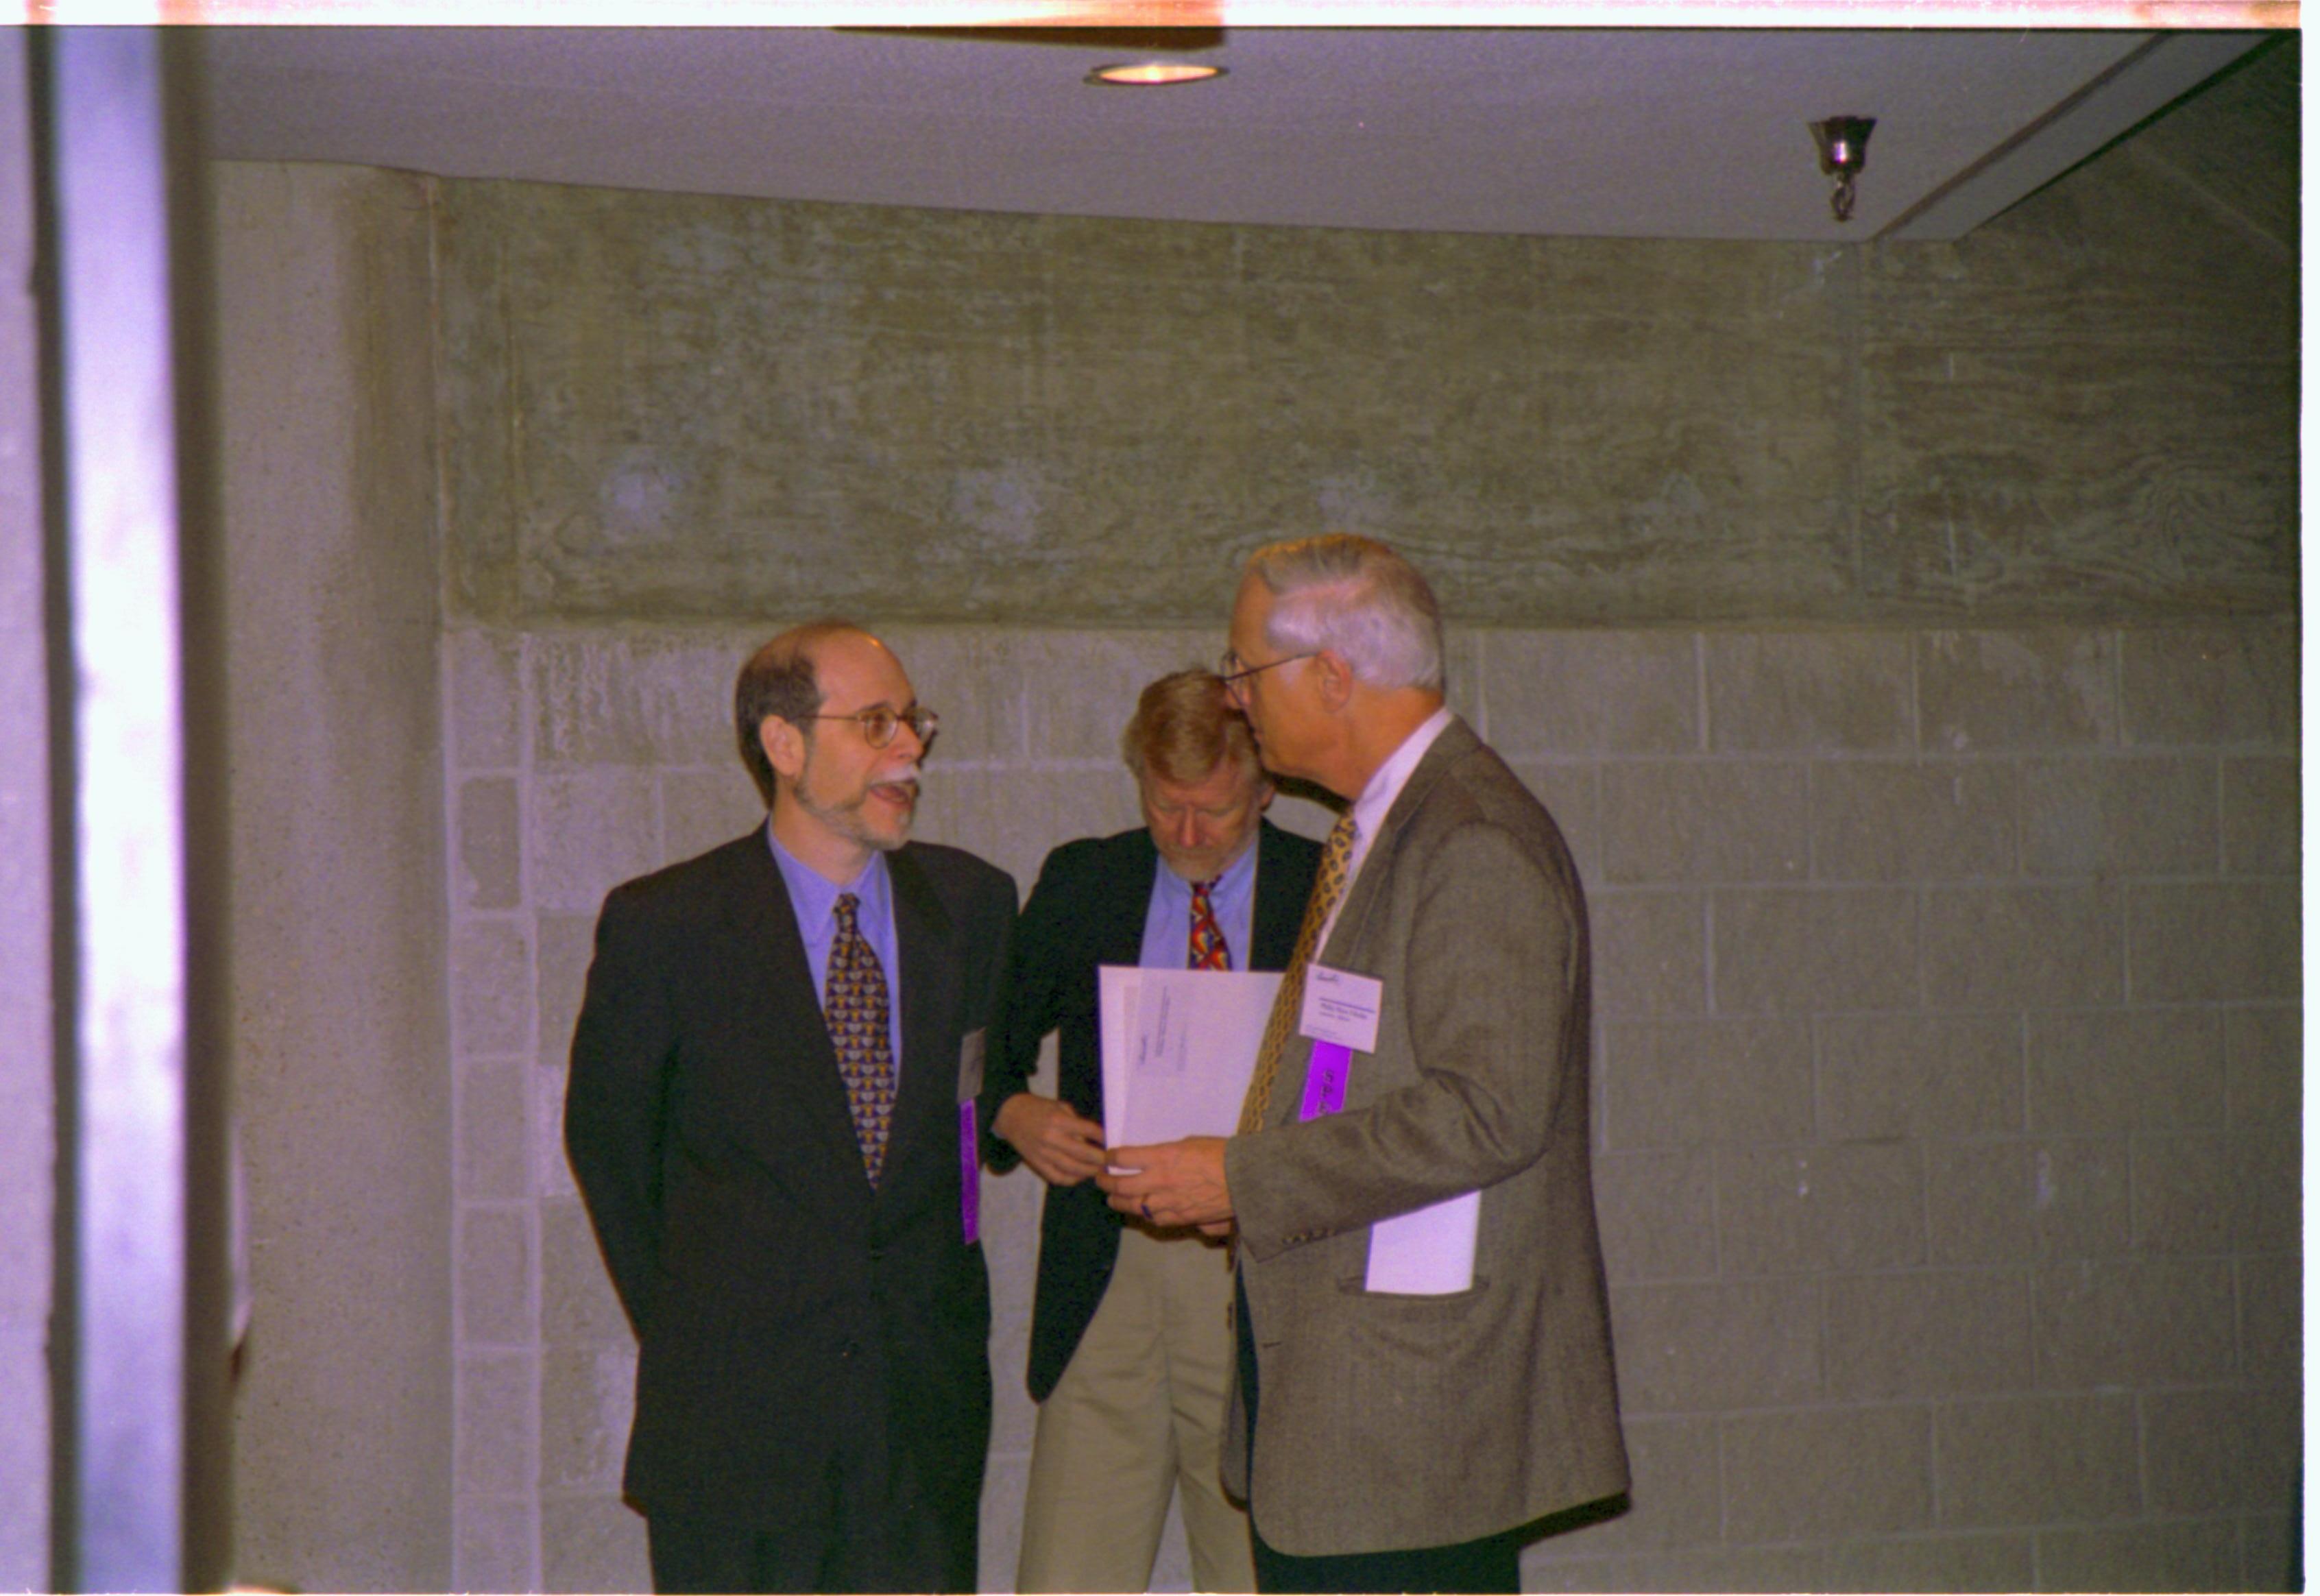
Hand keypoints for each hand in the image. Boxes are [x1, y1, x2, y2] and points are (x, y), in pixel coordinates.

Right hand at [992, 1093, 1107, 1186]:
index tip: (1111, 1141)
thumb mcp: (1060, 1106)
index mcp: (1059, 1120)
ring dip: (1089, 1172)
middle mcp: (1052, 1138)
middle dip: (1100, 1159)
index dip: (1103, 1137)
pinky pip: (1057, 1177)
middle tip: (1111, 1161)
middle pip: (1083, 1153)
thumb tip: (1094, 1139)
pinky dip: (1072, 1180)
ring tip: (1099, 1171)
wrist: (1011, 1116)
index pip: (1088, 1130)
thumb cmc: (1039, 1108)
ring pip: (1072, 1169)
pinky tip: (1081, 1176)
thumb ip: (1077, 1122)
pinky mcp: (1037, 1164)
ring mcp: (1044, 1153)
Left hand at [1097, 1137, 1232, 1228]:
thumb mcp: (1190, 1143)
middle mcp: (1159, 1180)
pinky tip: (1141, 1213)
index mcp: (1161, 1157)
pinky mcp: (1180, 1218)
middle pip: (1121, 1185)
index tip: (1107, 1157)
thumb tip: (1154, 1160)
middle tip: (1100, 1179)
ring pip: (1133, 1206)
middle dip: (1106, 1182)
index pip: (1123, 1158)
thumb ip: (1167, 1154)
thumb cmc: (1222, 1154)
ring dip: (1118, 1202)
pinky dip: (1143, 1216)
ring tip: (1112, 1199)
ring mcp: (1168, 1203)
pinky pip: (1155, 1220)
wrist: (1245, 1179)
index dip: (1110, 1158)